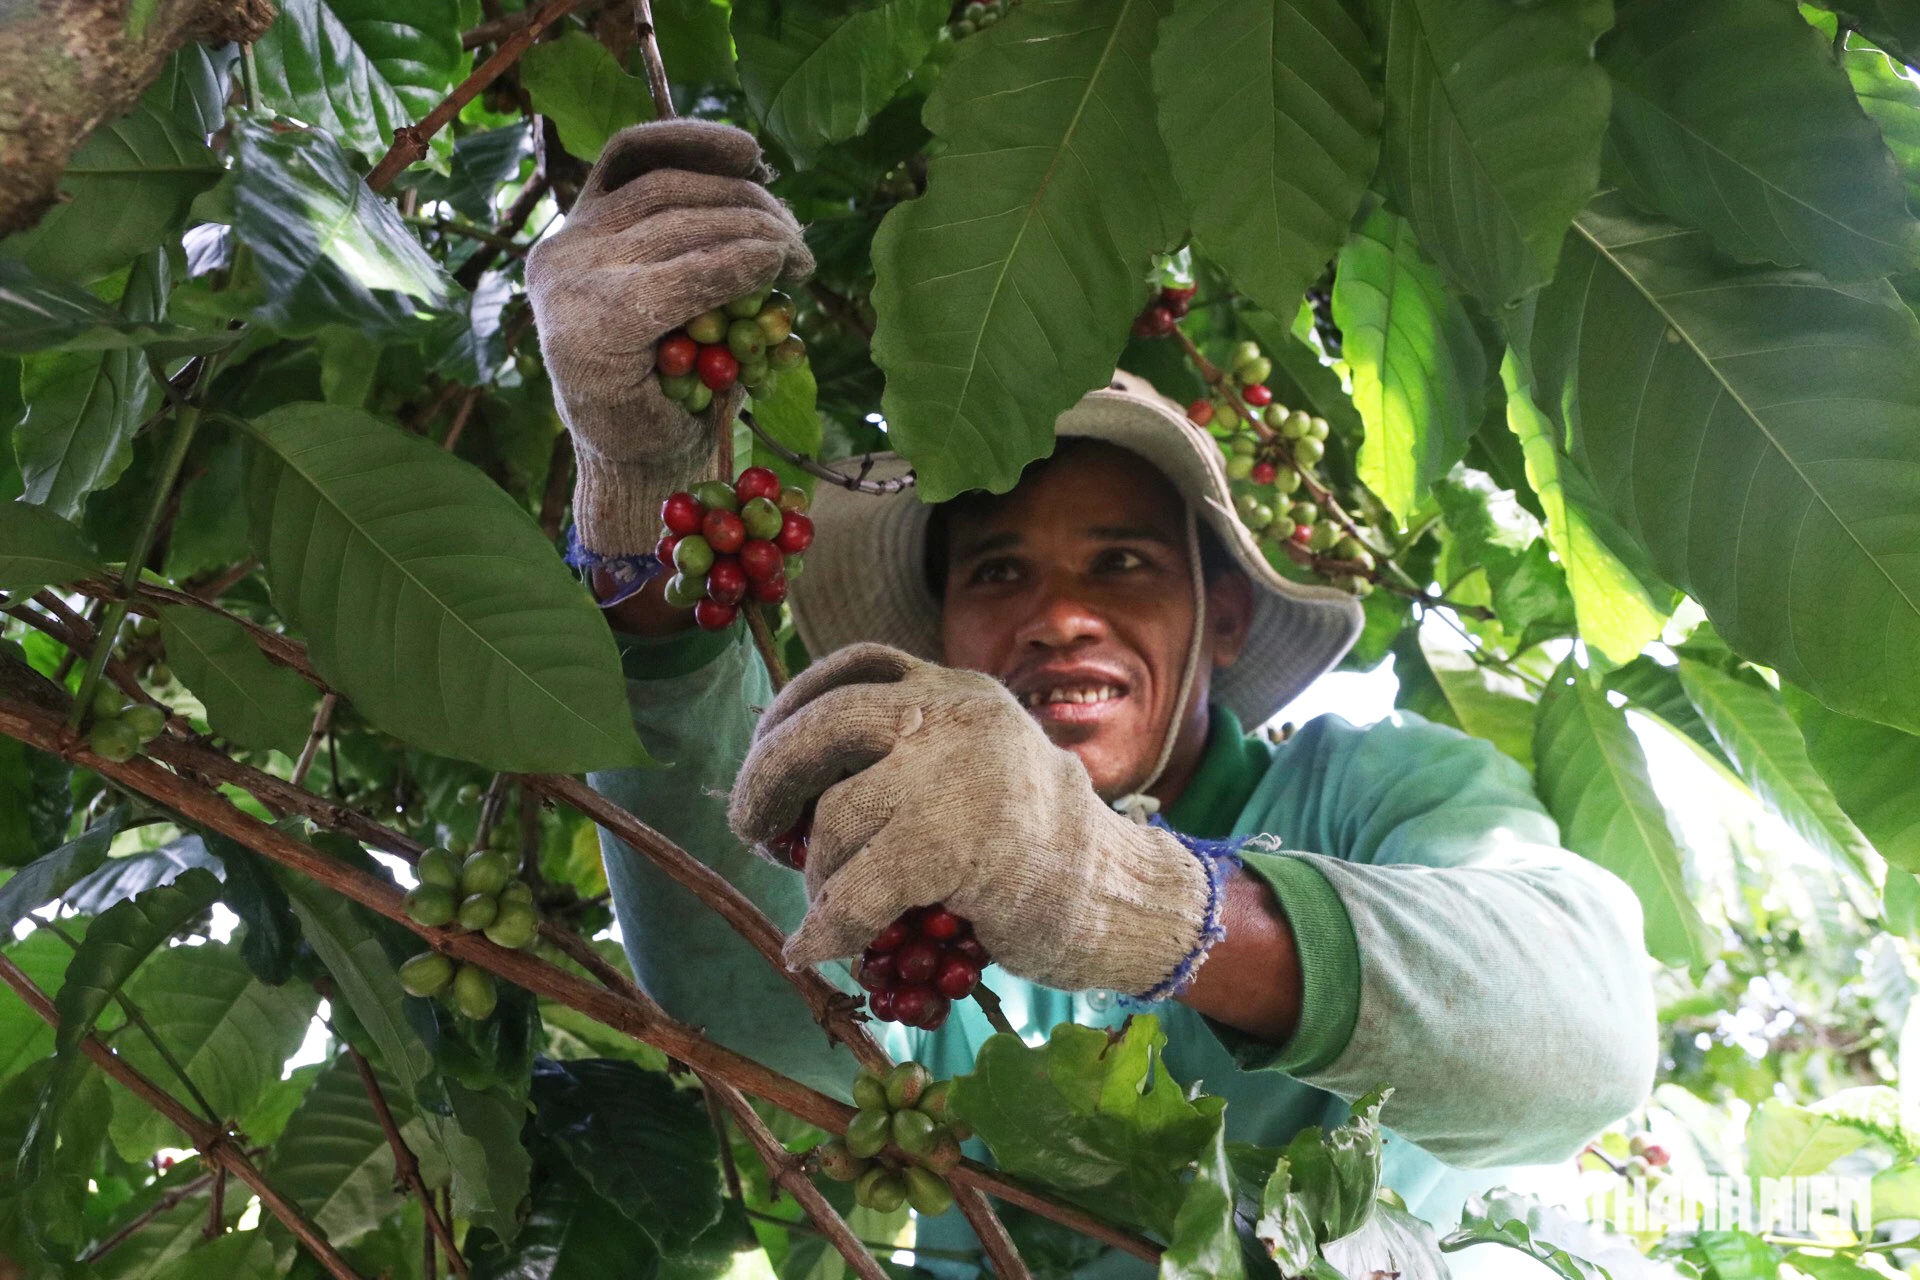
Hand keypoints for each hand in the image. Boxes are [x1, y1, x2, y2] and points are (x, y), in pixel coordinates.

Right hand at [526, 120, 812, 554]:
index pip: (631, 158)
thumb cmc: (671, 392)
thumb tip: (764, 203)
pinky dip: (738, 265)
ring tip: (797, 259)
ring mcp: (572, 283)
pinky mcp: (596, 324)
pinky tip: (772, 268)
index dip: (693, 141)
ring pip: (681, 226)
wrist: (638, 470)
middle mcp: (564, 248)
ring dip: (754, 233)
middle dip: (748, 203)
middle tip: (799, 241)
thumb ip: (698, 251)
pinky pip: (684, 277)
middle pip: (671, 191)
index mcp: (577, 235)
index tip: (752, 152)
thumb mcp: (681, 307)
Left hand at [728, 644, 1218, 997]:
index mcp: (958, 691)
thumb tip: (787, 771)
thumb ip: (905, 748)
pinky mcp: (959, 847)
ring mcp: (960, 777)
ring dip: (816, 873)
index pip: (854, 668)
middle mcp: (958, 717)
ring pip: (837, 819)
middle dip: (768, 777)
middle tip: (749, 827)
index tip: (764, 745)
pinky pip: (858, 891)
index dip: (793, 706)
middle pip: (826, 725)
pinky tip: (813, 949)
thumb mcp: (975, 760)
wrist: (1117, 897)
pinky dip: (826, 928)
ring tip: (828, 903)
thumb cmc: (1034, 844)